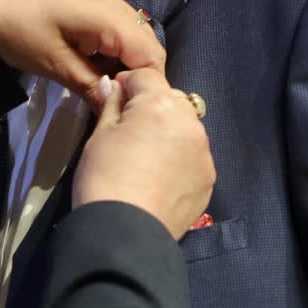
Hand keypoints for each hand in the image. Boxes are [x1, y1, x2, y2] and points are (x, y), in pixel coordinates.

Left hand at [0, 0, 164, 106]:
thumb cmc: (15, 28)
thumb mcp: (53, 64)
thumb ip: (91, 85)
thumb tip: (118, 109)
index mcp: (109, 15)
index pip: (152, 54)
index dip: (148, 84)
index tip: (129, 107)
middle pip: (145, 42)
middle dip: (136, 73)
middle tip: (114, 100)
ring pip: (129, 32)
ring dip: (121, 59)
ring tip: (99, 84)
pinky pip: (110, 22)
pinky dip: (107, 45)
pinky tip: (87, 61)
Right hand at [72, 68, 214, 239]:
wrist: (125, 231)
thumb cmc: (103, 176)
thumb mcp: (99, 135)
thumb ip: (110, 104)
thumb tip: (111, 84)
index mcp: (160, 104)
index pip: (145, 76)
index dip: (126, 85)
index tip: (111, 100)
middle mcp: (190, 122)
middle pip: (170, 99)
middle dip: (151, 107)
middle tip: (127, 131)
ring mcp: (204, 152)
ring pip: (185, 127)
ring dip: (168, 131)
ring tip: (145, 157)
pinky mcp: (208, 178)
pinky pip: (192, 156)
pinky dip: (178, 158)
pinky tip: (159, 178)